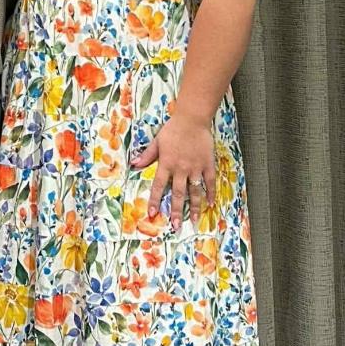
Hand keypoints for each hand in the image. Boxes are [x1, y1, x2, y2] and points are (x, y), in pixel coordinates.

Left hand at [130, 111, 215, 229]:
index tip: (153, 214)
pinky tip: (210, 204)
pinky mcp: (208, 164)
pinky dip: (210, 193)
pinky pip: (210, 182)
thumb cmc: (173, 129)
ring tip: (194, 221)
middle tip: (176, 226)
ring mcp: (195, 167)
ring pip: (195, 191)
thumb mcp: (157, 141)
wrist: (193, 119)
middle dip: (177, 211)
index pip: (159, 186)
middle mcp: (181, 168)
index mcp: (166, 164)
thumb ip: (147, 155)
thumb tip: (133, 164)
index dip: (156, 200)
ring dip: (195, 207)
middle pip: (178, 194)